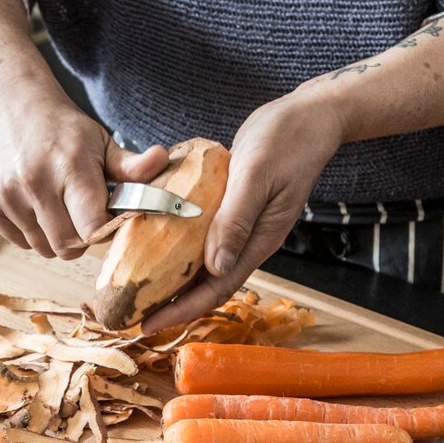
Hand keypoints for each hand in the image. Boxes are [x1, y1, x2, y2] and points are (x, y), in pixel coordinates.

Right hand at [0, 86, 168, 258]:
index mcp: (70, 167)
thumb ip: (132, 167)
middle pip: (66, 245)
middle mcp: (35, 181)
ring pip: (42, 247)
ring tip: (57, 208)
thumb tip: (162, 161)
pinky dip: (30, 233)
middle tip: (82, 217)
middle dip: (80, 239)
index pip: (91, 229)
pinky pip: (18, 241)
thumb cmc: (62, 128)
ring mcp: (7, 194)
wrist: (11, 103)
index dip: (102, 233)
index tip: (104, 221)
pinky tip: (35, 206)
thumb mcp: (101, 143)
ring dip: (54, 237)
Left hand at [141, 88, 344, 332]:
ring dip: (173, 280)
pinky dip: (178, 248)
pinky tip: (154, 247)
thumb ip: (237, 219)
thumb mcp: (257, 175)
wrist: (309, 117)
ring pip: (202, 265)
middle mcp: (248, 242)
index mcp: (259, 241)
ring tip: (138, 289)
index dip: (183, 311)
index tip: (151, 325)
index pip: (217, 289)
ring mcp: (241, 228)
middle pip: (206, 285)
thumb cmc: (287, 141)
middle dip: (171, 304)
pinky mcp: (232, 212)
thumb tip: (215, 266)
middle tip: (133, 314)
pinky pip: (201, 239)